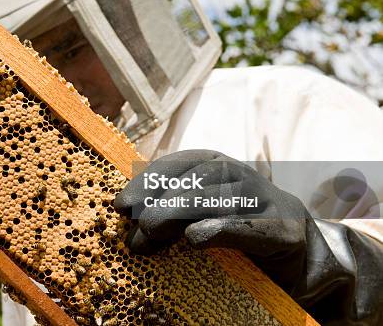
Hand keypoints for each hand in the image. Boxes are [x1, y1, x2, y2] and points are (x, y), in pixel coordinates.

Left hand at [114, 149, 307, 290]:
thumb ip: (168, 214)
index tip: (121, 205)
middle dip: (158, 204)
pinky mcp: (282, 229)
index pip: (177, 164)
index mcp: (216, 165)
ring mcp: (264, 199)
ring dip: (178, 214)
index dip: (147, 182)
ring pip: (217, 197)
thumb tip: (129, 231)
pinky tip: (194, 238)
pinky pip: (249, 227)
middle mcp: (239, 174)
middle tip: (136, 230)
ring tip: (152, 234)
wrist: (298, 253)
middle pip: (194, 180)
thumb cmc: (235, 230)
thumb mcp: (198, 214)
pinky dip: (220, 230)